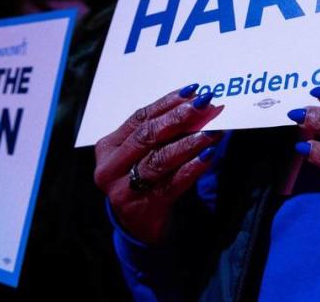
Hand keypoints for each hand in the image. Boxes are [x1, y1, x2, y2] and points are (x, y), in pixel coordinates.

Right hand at [94, 84, 222, 244]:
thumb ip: (162, 132)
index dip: (166, 103)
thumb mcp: (144, 154)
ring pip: (159, 159)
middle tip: (205, 105)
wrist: (140, 227)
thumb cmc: (145, 180)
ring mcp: (123, 190)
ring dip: (189, 142)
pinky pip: (172, 184)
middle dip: (180, 118)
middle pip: (147, 135)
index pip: (139, 118)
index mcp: (108, 147)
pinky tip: (208, 156)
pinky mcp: (142, 208)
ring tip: (212, 131)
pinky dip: (192, 168)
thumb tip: (198, 103)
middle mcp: (109, 167)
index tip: (192, 91)